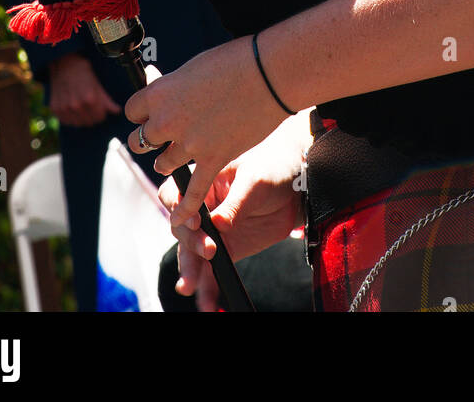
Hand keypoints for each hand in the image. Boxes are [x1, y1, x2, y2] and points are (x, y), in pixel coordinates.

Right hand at [48, 54, 120, 125]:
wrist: (64, 64)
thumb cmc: (83, 72)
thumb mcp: (97, 84)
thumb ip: (107, 100)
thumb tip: (117, 111)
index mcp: (90, 99)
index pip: (100, 117)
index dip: (102, 114)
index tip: (101, 110)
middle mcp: (76, 106)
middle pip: (89, 122)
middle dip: (93, 117)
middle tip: (92, 108)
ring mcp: (64, 108)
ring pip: (78, 124)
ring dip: (82, 119)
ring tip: (83, 108)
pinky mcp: (55, 109)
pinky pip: (66, 121)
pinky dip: (70, 118)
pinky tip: (73, 109)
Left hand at [125, 37, 290, 222]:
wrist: (268, 75)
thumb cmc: (235, 62)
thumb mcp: (194, 68)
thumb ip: (175, 88)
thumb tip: (167, 94)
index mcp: (160, 93)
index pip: (133, 110)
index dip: (142, 112)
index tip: (151, 111)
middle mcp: (168, 120)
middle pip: (142, 140)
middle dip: (151, 139)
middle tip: (162, 136)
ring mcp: (189, 143)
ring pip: (163, 163)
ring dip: (168, 160)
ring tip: (177, 156)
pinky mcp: (212, 160)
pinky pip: (193, 192)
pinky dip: (185, 208)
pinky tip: (179, 219)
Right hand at [158, 119, 308, 311]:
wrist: (297, 189)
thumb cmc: (272, 170)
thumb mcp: (254, 180)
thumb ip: (235, 202)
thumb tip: (217, 223)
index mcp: (203, 181)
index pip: (176, 194)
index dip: (178, 208)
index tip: (195, 222)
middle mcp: (203, 207)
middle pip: (182, 227)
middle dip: (191, 242)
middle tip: (209, 250)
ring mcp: (213, 230)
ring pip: (192, 252)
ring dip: (190, 270)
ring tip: (189, 287)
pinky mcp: (227, 249)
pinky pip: (211, 270)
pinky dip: (208, 287)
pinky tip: (207, 304)